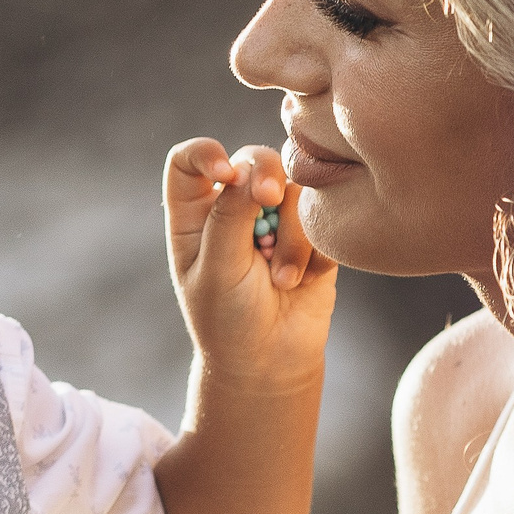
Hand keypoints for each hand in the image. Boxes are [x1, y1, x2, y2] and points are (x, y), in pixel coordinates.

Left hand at [165, 139, 335, 396]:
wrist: (271, 361)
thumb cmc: (228, 320)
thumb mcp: (218, 270)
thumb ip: (231, 216)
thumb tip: (253, 169)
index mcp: (194, 213)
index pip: (190, 161)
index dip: (206, 152)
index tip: (224, 170)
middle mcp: (233, 205)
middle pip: (253, 160)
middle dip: (265, 175)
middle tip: (270, 198)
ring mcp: (275, 216)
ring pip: (294, 189)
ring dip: (291, 233)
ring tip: (283, 279)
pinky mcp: (311, 232)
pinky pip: (323, 216)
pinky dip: (314, 249)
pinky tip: (303, 281)